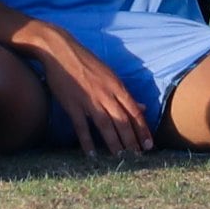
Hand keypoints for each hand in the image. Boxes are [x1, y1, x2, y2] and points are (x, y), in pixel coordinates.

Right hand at [20, 24, 153, 155]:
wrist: (59, 50)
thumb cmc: (86, 61)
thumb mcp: (110, 74)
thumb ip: (125, 93)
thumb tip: (143, 106)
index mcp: (116, 86)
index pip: (135, 112)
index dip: (143, 129)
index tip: (149, 145)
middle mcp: (106, 94)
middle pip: (123, 121)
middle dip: (132, 141)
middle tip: (138, 157)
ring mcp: (89, 100)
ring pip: (106, 126)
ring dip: (114, 143)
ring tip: (121, 158)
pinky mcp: (72, 105)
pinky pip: (81, 127)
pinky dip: (87, 141)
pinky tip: (92, 154)